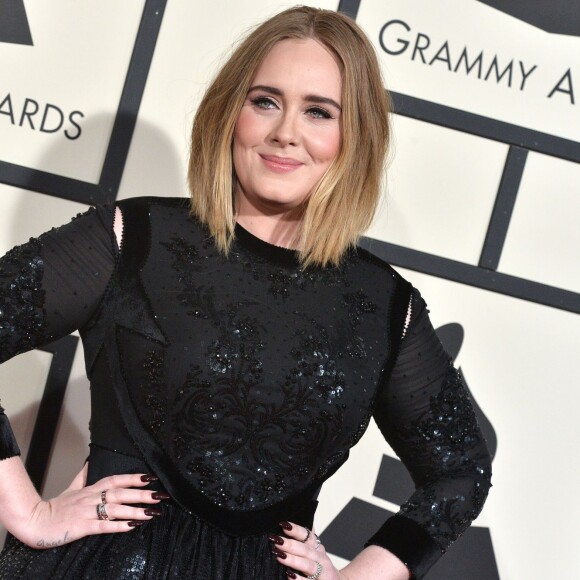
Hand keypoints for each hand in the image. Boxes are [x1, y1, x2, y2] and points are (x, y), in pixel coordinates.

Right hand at [11, 464, 166, 548]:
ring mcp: (87, 512)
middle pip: (121, 493)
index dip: (134, 478)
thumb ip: (83, 475)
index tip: (151, 478)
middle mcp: (91, 498)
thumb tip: (89, 460)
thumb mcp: (71, 488)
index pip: (116, 479)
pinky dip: (118, 525)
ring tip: (152, 513)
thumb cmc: (55, 507)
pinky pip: (102, 525)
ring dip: (135, 511)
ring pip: (115, 509)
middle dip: (142, 494)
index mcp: (91, 489)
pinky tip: (131, 526)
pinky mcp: (81, 527)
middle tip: (160, 496)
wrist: (34, 522)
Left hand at [270, 521, 346, 579]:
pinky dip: (300, 579)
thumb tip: (292, 521)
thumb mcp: (316, 550)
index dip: (296, 529)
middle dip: (291, 545)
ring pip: (308, 565)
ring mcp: (322, 572)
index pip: (307, 535)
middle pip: (306, 550)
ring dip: (294, 560)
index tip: (283, 524)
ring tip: (280, 556)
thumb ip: (306, 538)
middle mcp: (320, 558)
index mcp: (317, 547)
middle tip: (277, 541)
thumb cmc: (320, 565)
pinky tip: (289, 576)